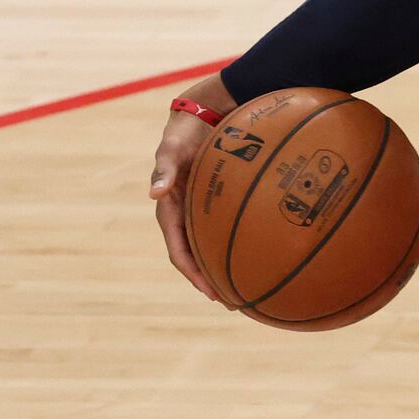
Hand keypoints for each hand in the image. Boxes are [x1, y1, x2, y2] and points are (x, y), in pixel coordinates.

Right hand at [150, 76, 237, 304]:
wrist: (200, 116)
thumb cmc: (183, 132)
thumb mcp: (171, 148)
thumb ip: (163, 169)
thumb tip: (153, 193)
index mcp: (170, 211)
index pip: (179, 252)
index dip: (193, 275)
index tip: (211, 293)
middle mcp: (186, 216)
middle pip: (197, 257)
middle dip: (212, 281)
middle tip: (235, 302)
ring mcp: (202, 211)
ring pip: (213, 246)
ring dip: (226, 268)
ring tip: (250, 288)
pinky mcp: (218, 203)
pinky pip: (229, 228)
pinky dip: (241, 244)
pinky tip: (264, 254)